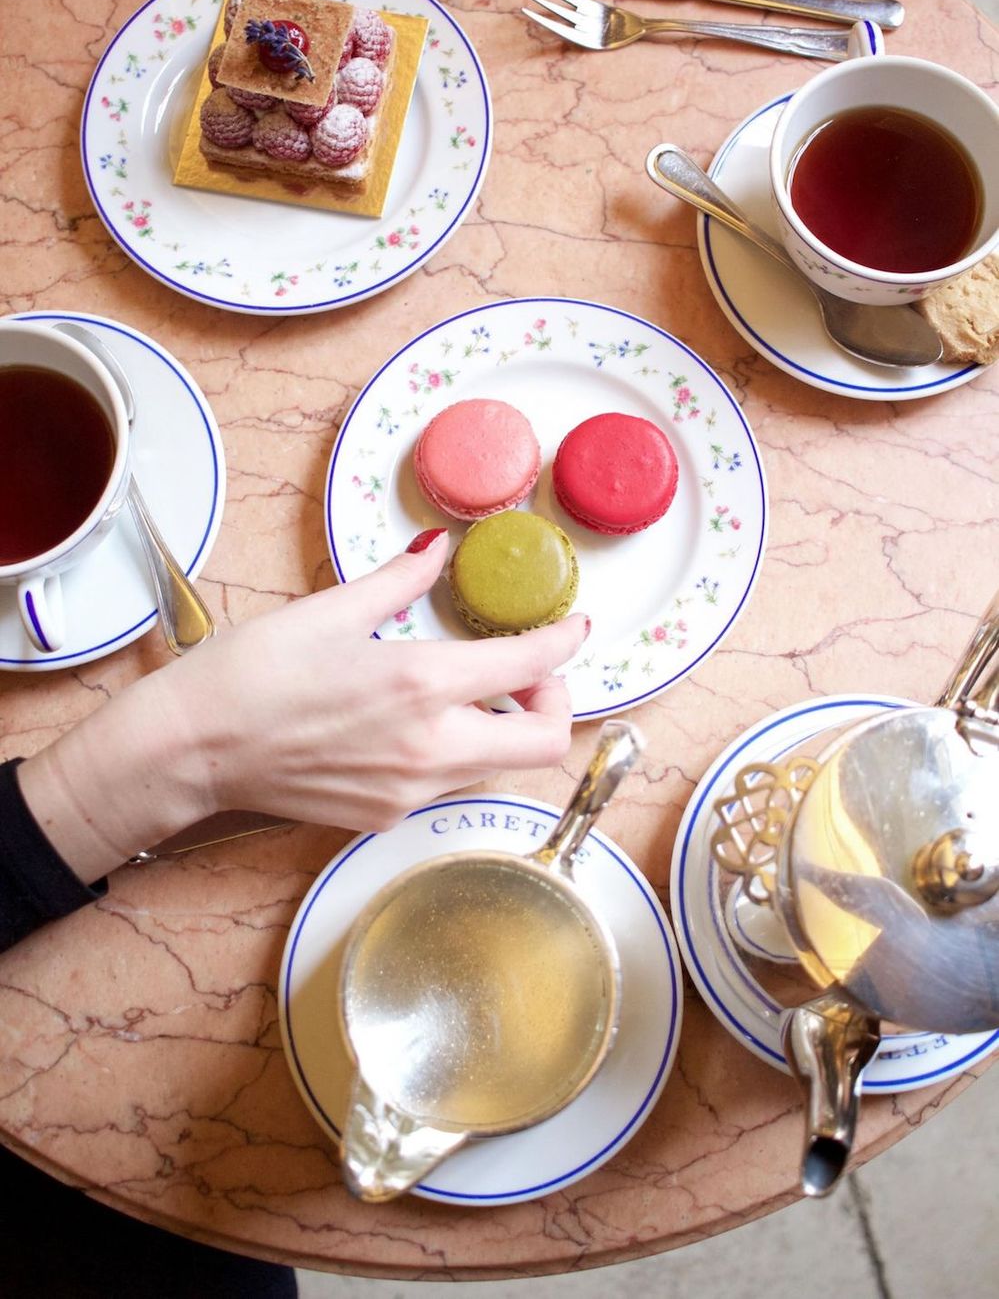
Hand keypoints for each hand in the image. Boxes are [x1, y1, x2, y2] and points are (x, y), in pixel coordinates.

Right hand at [18, 531, 587, 880]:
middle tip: (524, 672)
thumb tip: (437, 551)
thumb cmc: (250, 674)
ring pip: (498, 767)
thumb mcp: (330, 610)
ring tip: (466, 690)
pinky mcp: (384, 816)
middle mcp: (429, 748)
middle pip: (542, 745)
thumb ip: (399, 582)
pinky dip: (455, 751)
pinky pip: (448, 785)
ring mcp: (409, 792)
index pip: (530, 666)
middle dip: (552, 704)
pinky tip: (413, 723)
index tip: (574, 627)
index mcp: (420, 684)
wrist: (193, 749)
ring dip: (504, 728)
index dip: (565, 642)